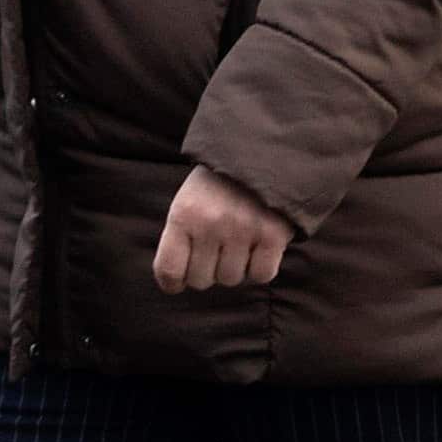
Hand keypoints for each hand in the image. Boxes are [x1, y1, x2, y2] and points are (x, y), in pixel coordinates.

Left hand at [153, 165, 292, 293]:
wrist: (259, 157)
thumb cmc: (216, 186)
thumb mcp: (187, 202)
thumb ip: (180, 237)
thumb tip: (174, 280)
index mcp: (183, 215)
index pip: (169, 267)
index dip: (171, 282)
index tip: (175, 284)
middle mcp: (210, 225)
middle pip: (201, 280)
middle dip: (205, 273)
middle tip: (212, 254)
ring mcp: (242, 230)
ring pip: (231, 279)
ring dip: (233, 269)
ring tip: (235, 245)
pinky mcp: (272, 236)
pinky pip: (261, 275)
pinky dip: (259, 268)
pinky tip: (256, 249)